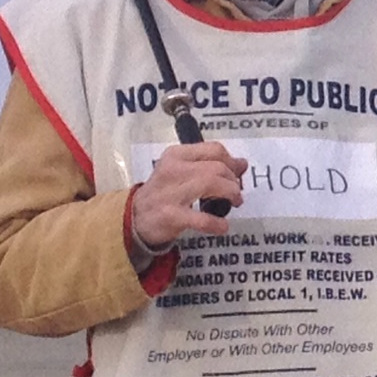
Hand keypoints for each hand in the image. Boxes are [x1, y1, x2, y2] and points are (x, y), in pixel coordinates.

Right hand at [129, 143, 246, 257]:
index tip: (237, 173)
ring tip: (233, 203)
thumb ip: (210, 165)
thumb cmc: (164, 192)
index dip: (231, 162)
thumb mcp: (183, 172)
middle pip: (216, 167)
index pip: (213, 150)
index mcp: (176, 155)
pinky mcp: (170, 216)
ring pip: (211, 183)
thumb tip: (242, 163)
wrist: (135, 218)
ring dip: (230, 194)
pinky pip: (201, 218)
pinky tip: (222, 226)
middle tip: (236, 192)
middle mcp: (172, 170)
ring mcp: (170, 193)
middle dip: (233, 180)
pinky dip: (217, 223)